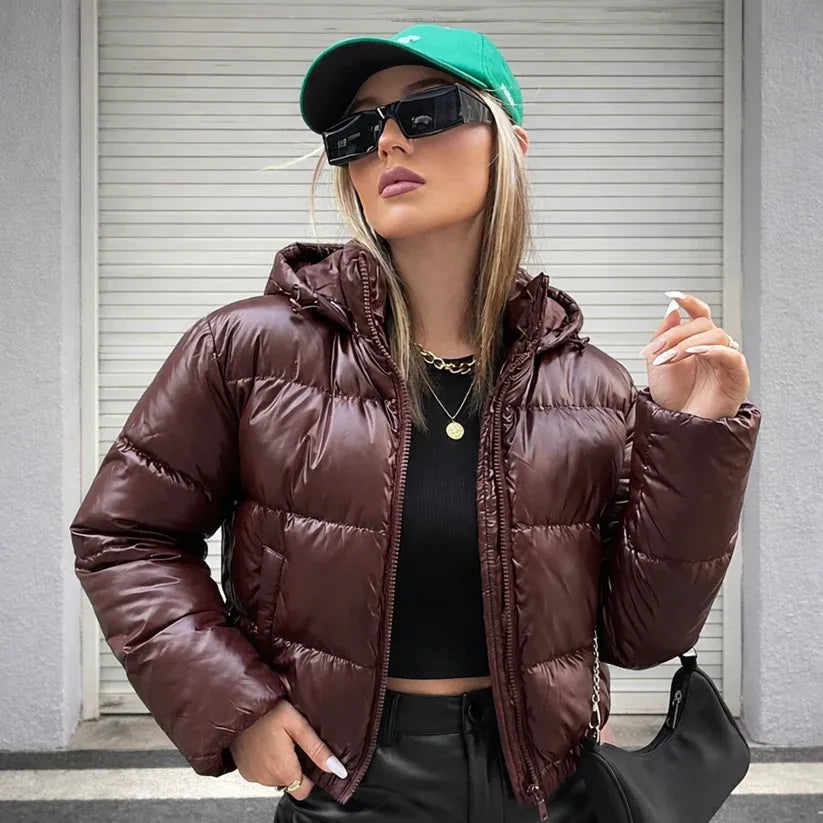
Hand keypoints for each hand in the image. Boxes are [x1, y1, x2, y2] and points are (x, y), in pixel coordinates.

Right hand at [229, 699, 346, 799]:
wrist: (239, 705)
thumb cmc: (269, 711)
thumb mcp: (298, 725)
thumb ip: (317, 750)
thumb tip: (338, 770)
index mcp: (283, 771)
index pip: (303, 791)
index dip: (310, 777)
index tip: (307, 757)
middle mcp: (267, 778)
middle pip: (290, 783)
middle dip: (295, 766)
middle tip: (292, 742)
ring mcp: (253, 776)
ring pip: (275, 778)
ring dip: (279, 765)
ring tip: (278, 740)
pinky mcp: (243, 770)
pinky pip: (261, 773)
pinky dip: (265, 763)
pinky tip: (266, 743)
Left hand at [639, 291, 749, 419]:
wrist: (679, 424)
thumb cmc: (674, 397)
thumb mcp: (658, 363)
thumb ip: (663, 336)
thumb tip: (673, 312)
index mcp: (697, 342)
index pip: (700, 314)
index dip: (690, 301)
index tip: (673, 295)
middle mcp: (714, 347)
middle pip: (703, 324)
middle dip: (675, 335)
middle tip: (657, 351)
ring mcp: (726, 360)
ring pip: (716, 335)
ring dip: (688, 344)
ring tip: (669, 359)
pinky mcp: (737, 375)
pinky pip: (732, 355)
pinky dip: (713, 350)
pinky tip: (696, 353)